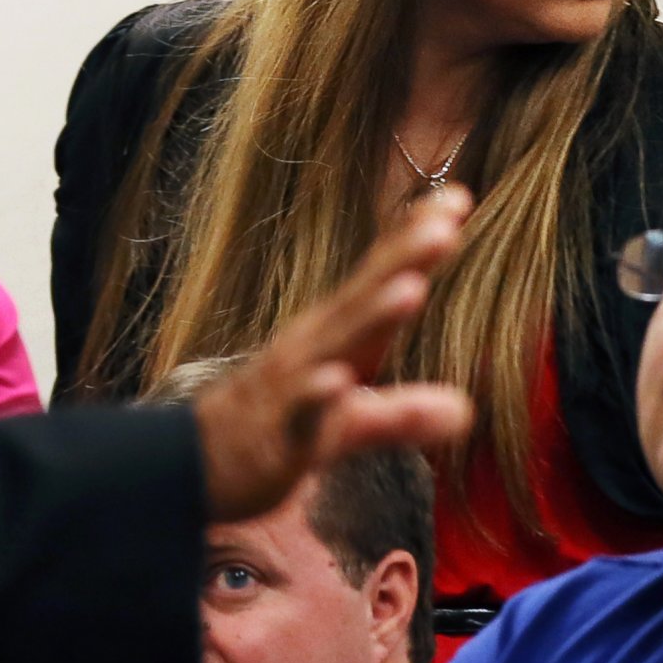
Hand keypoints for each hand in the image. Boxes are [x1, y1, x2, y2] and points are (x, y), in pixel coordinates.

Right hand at [192, 187, 476, 521]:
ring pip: (336, 348)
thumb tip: (466, 411)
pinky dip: (318, 397)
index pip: (378, 276)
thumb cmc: (279, 425)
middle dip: (403, 260)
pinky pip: (301, 416)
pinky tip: (339, 383)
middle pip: (362, 297)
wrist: (197, 465)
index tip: (460, 196)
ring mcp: (293, 387)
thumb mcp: (347, 417)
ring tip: (412, 289)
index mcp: (335, 333)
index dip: (413, 238)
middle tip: (445, 227)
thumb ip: (403, 408)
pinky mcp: (277, 436)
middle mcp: (313, 348)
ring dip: (372, 316)